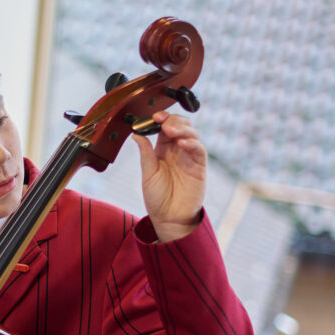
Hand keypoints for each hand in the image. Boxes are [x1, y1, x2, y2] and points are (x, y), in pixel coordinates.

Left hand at [132, 111, 206, 241]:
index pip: (164, 127)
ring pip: (191, 134)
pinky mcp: (199, 166)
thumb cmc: (157, 197)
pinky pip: (199, 150)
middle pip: (180, 126)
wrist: (169, 217)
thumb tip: (136, 133)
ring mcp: (189, 157)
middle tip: (163, 122)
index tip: (154, 116)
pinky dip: (192, 143)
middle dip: (172, 120)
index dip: (161, 119)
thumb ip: (145, 153)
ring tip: (171, 130)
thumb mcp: (147, 173)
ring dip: (182, 128)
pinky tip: (182, 143)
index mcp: (162, 150)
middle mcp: (177, 150)